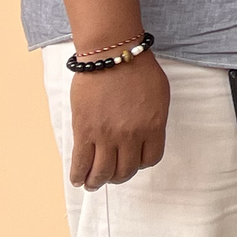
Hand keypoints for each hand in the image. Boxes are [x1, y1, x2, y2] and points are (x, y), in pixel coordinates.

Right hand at [65, 51, 169, 188]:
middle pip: (126, 170)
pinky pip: (81, 163)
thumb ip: (153, 120)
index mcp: (153, 127)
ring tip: (92, 183)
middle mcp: (131, 136)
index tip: (133, 162)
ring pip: (102, 172)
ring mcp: (106, 135)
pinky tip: (77, 179)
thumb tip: (146, 137)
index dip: (141, 164)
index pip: (150, 160)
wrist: (111, 53)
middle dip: (119, 176)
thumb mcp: (159, 95)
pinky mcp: (85, 131)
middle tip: (112, 176)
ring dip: (97, 182)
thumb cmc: (138, 69)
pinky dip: (78, 175)